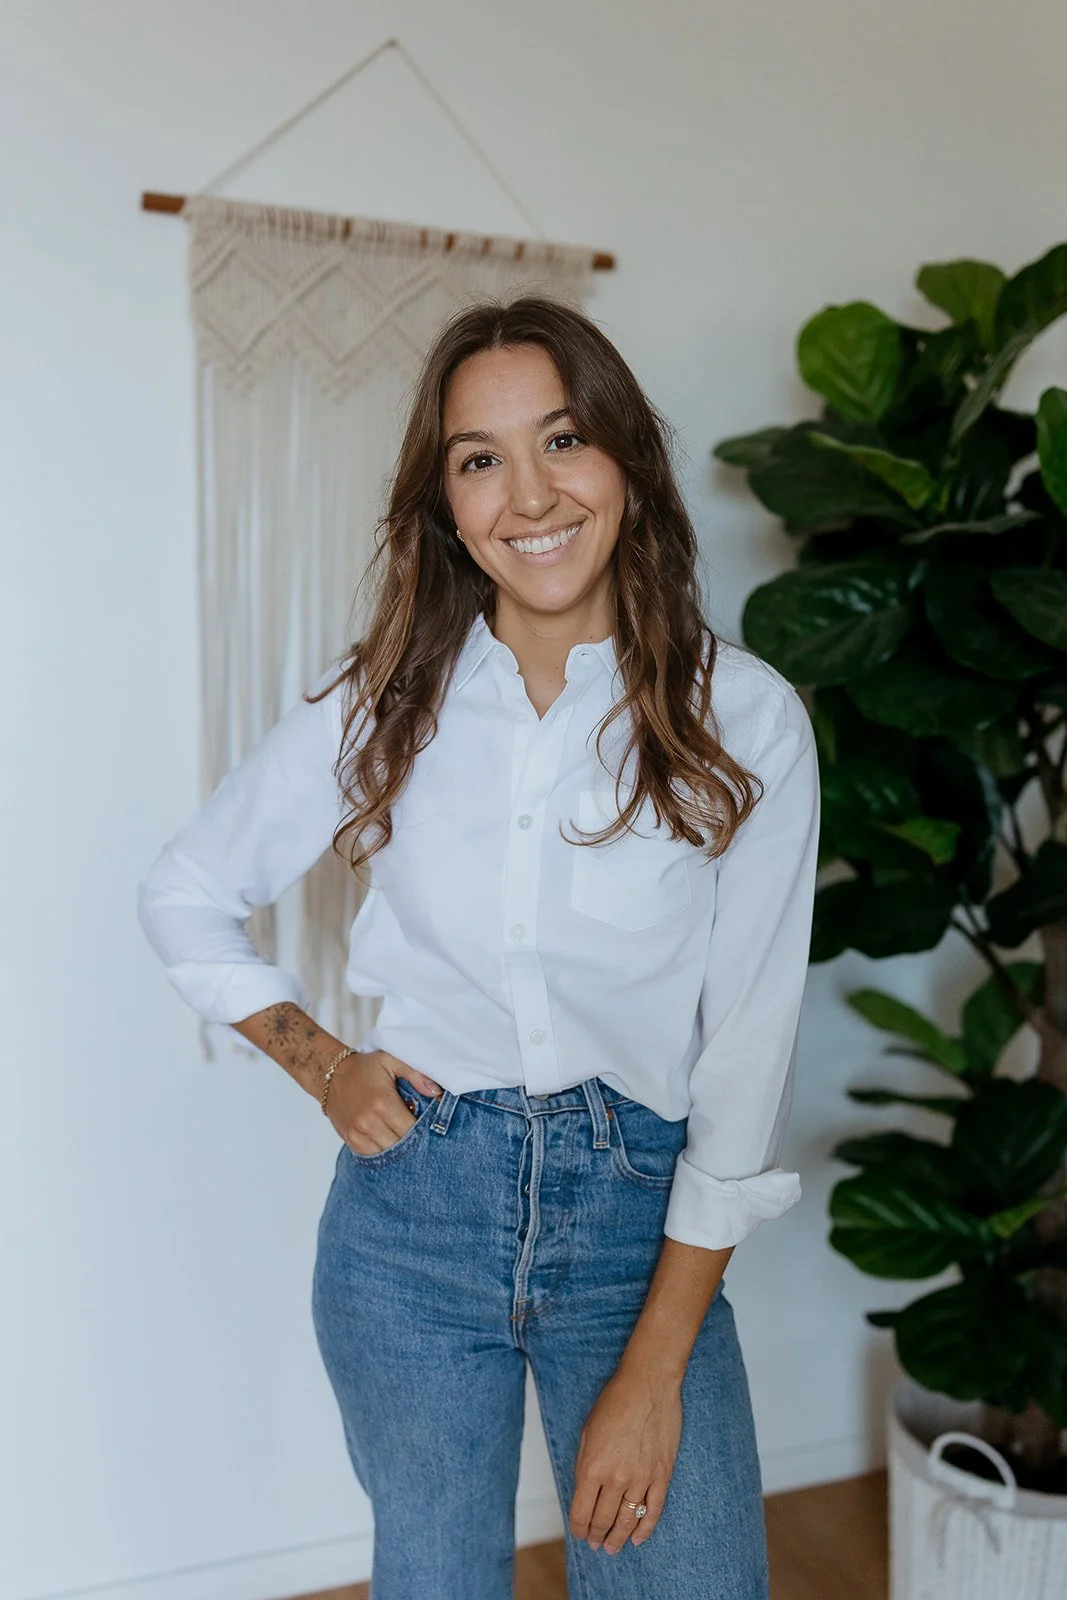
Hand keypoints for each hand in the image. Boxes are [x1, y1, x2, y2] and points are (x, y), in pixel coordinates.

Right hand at [326, 1048, 441, 1155]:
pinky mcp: (350, 1140)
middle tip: (417, 1131)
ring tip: (401, 1133)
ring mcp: (358, 1133)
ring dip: (397, 1147)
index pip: (411, 1129)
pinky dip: (383, 1149)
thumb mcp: (391, 1060)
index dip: (422, 1128)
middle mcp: (370, 1121)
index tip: (426, 1123)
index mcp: (383, 1102)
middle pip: (401, 1144)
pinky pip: (373, 1155)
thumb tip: (436, 1093)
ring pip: (388, 1153)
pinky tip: (387, 1137)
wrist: (331, 1076)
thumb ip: (416, 1074)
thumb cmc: (364, 1068)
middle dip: (412, 1139)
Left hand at [568, 1366, 682, 1553]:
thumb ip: (584, 1464)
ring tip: (612, 1548)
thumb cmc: (615, 1401)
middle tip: (594, 1544)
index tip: (579, 1534)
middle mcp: (616, 1478)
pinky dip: (645, 1529)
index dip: (578, 1529)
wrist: (648, 1384)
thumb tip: (583, 1492)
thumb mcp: (587, 1432)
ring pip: (628, 1521)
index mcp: (592, 1467)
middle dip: (596, 1535)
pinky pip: (653, 1511)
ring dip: (618, 1538)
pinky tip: (638, 1539)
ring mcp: (641, 1479)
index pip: (581, 1513)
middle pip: (603, 1521)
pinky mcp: (662, 1475)